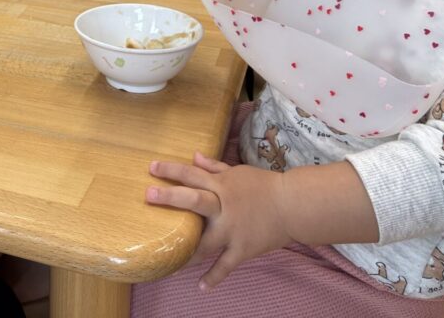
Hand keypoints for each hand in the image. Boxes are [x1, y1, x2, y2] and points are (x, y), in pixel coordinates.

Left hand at [146, 152, 290, 289]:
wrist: (294, 206)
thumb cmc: (264, 186)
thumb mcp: (238, 172)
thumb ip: (214, 166)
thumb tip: (194, 155)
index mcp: (222, 186)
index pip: (193, 174)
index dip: (172, 170)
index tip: (152, 167)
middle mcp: (225, 207)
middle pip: (195, 201)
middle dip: (171, 198)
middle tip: (148, 195)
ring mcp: (233, 230)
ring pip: (205, 241)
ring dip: (186, 250)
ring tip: (165, 259)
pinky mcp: (242, 249)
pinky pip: (226, 265)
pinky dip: (214, 277)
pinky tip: (200, 287)